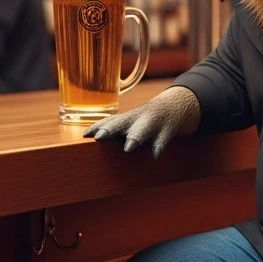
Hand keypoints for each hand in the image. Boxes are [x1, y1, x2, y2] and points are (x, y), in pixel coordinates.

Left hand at [83, 86, 200, 158]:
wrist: (176, 105)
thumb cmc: (145, 120)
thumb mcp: (129, 123)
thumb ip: (114, 131)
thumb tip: (91, 142)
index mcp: (125, 119)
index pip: (108, 122)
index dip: (97, 127)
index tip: (86, 135)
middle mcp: (136, 119)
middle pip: (121, 123)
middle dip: (110, 130)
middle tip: (99, 137)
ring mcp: (152, 123)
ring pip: (142, 130)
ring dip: (135, 137)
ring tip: (128, 147)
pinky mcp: (166, 130)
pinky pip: (162, 139)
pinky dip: (158, 146)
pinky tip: (154, 155)